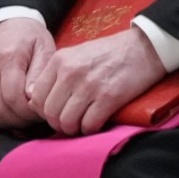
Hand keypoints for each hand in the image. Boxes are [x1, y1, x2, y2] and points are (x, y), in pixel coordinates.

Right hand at [0, 18, 52, 129]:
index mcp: (8, 58)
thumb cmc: (30, 37)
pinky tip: (9, 114)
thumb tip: (32, 97)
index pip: (13, 96)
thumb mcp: (44, 48)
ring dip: (6, 122)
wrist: (8, 24)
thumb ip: (39, 73)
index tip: (41, 112)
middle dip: (19, 120)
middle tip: (34, 118)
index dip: (28, 111)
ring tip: (23, 118)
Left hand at [26, 27, 165, 135]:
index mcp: (59, 61)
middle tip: (67, 125)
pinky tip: (93, 125)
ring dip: (73, 129)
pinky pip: (89, 124)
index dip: (42, 112)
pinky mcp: (109, 97)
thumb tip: (37, 99)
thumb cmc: (107, 54)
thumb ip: (56, 74)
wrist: (142, 48)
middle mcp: (70, 72)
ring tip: (79, 126)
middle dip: (57, 124)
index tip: (53, 114)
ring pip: (67, 121)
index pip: (36, 96)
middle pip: (50, 112)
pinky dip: (89, 129)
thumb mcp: (74, 55)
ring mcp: (89, 85)